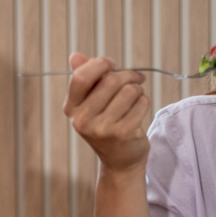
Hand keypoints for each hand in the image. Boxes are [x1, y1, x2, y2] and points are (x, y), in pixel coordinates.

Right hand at [63, 52, 150, 172]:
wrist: (119, 161)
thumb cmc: (105, 125)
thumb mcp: (90, 103)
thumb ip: (85, 78)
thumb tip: (76, 56)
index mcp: (71, 108)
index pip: (81, 77)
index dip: (99, 64)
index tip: (112, 64)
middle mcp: (82, 120)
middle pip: (110, 81)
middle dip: (127, 75)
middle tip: (136, 79)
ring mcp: (102, 128)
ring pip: (129, 90)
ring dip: (138, 89)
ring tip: (135, 98)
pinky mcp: (123, 133)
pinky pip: (142, 103)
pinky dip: (144, 102)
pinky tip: (138, 111)